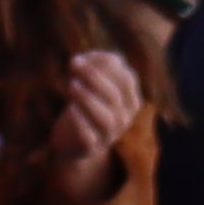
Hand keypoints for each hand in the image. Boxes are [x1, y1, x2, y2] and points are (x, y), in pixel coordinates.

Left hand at [44, 46, 138, 195]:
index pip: (126, 79)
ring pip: (105, 117)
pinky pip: (89, 137)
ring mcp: (109, 135)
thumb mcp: (96, 88)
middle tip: (73, 63)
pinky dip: (82, 122)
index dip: (106, 64)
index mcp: (131, 100)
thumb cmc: (87, 107)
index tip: (82, 56)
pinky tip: (72, 108)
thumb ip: (96, 71)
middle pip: (114, 96)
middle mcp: (124, 118)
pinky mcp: (91, 148)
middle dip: (94, 77)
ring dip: (89, 99)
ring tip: (72, 84)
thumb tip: (89, 58)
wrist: (75, 144)